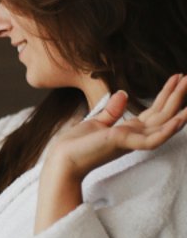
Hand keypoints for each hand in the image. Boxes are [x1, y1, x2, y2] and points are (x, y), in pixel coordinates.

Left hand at [35, 74, 186, 232]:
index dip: (167, 94)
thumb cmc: (78, 144)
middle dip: (177, 96)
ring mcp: (133, 141)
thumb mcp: (98, 122)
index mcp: (130, 130)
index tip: (177, 78)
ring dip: (180, 113)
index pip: (155, 110)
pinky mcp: (126, 144)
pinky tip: (179, 120)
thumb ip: (113, 111)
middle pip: (163, 114)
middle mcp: (136, 135)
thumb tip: (123, 93)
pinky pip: (153, 139)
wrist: (63, 159)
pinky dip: (167, 130)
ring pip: (164, 126)